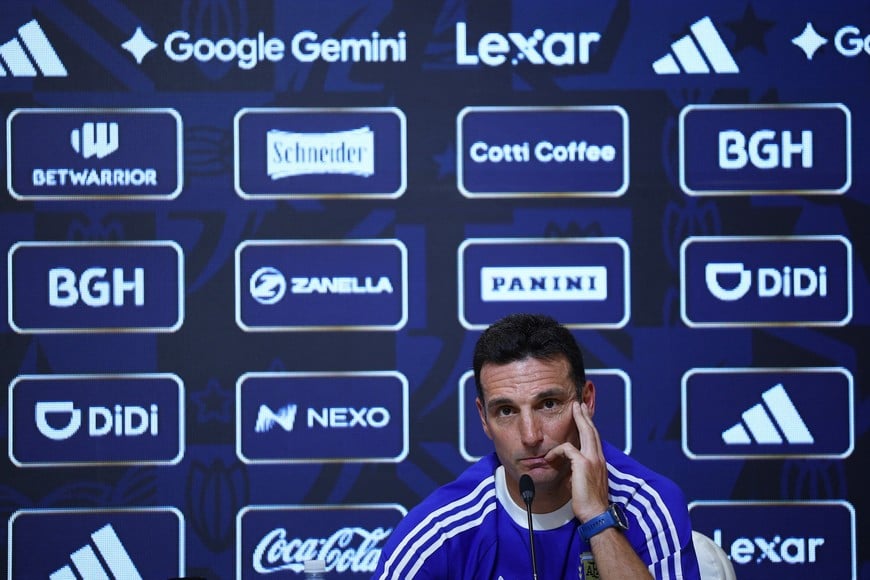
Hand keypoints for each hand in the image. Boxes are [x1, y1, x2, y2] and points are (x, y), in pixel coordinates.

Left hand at [544, 401, 610, 521]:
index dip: (589, 427)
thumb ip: (579, 471)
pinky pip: (568, 449)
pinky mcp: (583, 464)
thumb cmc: (590, 502)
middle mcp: (598, 458)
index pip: (595, 440)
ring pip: (586, 433)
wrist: (596, 514)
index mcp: (599, 462)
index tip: (585, 418)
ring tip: (573, 410)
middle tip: (579, 405)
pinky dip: (557, 452)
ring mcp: (592, 460)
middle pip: (592, 431)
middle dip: (585, 416)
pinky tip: (549, 458)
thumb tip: (570, 467)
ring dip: (579, 420)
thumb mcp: (585, 482)